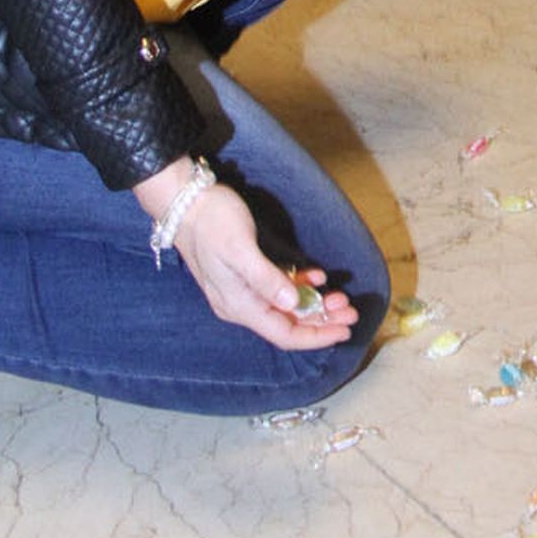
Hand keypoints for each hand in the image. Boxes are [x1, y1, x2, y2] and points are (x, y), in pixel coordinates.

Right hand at [134, 160, 355, 351]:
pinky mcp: (245, 273)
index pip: (284, 333)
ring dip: (315, 303)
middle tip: (352, 311)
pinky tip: (318, 276)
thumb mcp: (239, 249)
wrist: (184, 201)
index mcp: (239, 305)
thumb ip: (265, 278)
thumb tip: (292, 302)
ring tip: (341, 295)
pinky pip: (278, 288)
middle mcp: (241, 304)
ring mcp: (242, 290)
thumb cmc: (212, 222)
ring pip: (286, 306)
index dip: (316, 335)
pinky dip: (300, 284)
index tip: (345, 331)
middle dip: (322, 320)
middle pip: (288, 323)